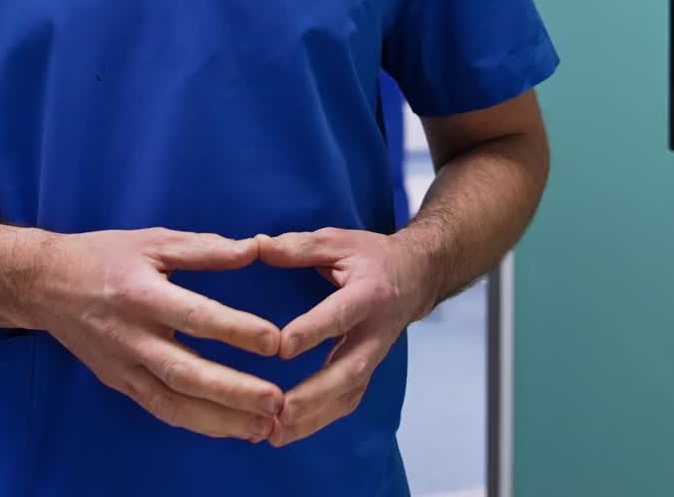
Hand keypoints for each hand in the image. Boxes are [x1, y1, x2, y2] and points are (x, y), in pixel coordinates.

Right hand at [39, 228, 284, 441]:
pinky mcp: (120, 383)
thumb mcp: (154, 240)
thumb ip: (205, 247)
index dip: (235, 330)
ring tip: (263, 426)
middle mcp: (131, 336)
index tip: (274, 342)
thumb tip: (253, 249)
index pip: (195, 315)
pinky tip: (229, 428)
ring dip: (220, 419)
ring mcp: (123, 366)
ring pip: (173, 402)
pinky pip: (160, 409)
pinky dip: (195, 422)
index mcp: (142, 293)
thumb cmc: (107, 255)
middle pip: (185, 372)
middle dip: (233, 391)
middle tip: (276, 401)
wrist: (47, 285)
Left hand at [256, 228, 436, 447]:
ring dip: (313, 418)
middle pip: (349, 369)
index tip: (281, 348)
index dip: (313, 331)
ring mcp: (374, 357)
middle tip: (279, 410)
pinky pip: (345, 402)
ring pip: (348, 394)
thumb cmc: (371, 256)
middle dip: (315, 394)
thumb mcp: (339, 241)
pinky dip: (318, 422)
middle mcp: (374, 332)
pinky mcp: (367, 373)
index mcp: (369, 293)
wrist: (416, 277)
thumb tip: (257, 246)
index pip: (340, 314)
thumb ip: (300, 246)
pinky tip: (286, 432)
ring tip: (274, 432)